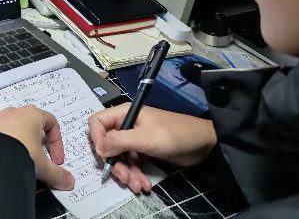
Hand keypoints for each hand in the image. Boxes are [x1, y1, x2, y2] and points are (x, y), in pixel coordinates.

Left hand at [0, 105, 74, 190]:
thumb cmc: (20, 152)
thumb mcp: (42, 166)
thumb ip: (57, 174)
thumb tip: (70, 182)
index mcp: (32, 114)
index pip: (52, 123)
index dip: (57, 143)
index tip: (56, 161)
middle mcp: (14, 112)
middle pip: (32, 126)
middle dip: (38, 144)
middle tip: (39, 161)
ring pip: (13, 130)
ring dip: (19, 145)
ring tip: (18, 163)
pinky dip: (2, 147)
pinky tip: (1, 162)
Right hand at [89, 105, 216, 192]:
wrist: (202, 143)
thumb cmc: (173, 135)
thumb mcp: (144, 138)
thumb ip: (119, 141)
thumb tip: (98, 148)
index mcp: (124, 114)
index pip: (97, 122)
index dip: (97, 139)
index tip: (104, 156)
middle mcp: (126, 124)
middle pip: (108, 145)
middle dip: (116, 164)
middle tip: (125, 178)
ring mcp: (135, 138)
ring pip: (120, 157)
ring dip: (127, 173)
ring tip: (138, 186)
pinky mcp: (144, 150)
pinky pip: (132, 163)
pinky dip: (136, 174)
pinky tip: (144, 185)